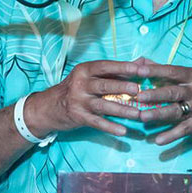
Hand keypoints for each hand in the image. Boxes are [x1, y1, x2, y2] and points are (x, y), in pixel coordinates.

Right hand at [24, 60, 142, 137]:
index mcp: (85, 70)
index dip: (122, 67)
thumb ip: (116, 69)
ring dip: (121, 110)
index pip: (105, 66)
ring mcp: (79, 101)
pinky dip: (110, 127)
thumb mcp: (90, 75)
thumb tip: (142, 61)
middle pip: (104, 85)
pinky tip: (123, 131)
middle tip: (138, 90)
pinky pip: (97, 123)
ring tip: (137, 114)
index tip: (139, 69)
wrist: (49, 107)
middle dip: (122, 87)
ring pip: (103, 105)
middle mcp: (80, 84)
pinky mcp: (78, 117)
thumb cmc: (76, 88)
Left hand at [133, 58, 191, 145]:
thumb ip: (167, 70)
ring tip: (143, 117)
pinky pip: (185, 130)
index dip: (156, 70)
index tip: (139, 69)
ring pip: (176, 111)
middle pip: (173, 92)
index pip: (172, 71)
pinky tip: (158, 141)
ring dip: (159, 114)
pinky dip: (172, 136)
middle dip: (155, 93)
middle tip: (139, 95)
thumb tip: (142, 60)